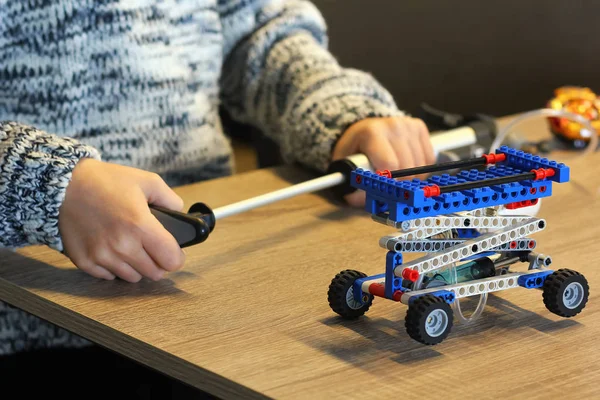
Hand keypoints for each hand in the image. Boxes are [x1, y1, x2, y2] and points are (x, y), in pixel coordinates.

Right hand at [58, 159, 185, 281]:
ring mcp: (102, 256)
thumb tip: (180, 213)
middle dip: (158, 262)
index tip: (174, 252)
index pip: (172, 261)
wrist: (62, 185)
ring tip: (132, 247)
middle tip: (153, 248)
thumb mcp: (146, 180)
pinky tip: (112, 249)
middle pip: (155, 274)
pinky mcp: (85, 262)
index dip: (177, 257)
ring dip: (137, 266)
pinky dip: (114, 267)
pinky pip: (109, 277)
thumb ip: (170, 198)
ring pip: (133, 278)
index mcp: (140, 226)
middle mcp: (122, 246)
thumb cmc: (105, 181)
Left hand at [332, 116, 435, 206]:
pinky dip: (420, 168)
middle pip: (407, 167)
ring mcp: (408, 125)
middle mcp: (393, 126)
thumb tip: (367, 200)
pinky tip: (406, 164)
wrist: (364, 128)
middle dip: (399, 181)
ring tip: (396, 172)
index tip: (382, 186)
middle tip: (388, 182)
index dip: (387, 181)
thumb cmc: (356, 148)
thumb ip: (354, 186)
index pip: (389, 164)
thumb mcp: (346, 165)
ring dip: (410, 176)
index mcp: (371, 132)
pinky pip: (429, 158)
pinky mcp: (419, 127)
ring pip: (420, 165)